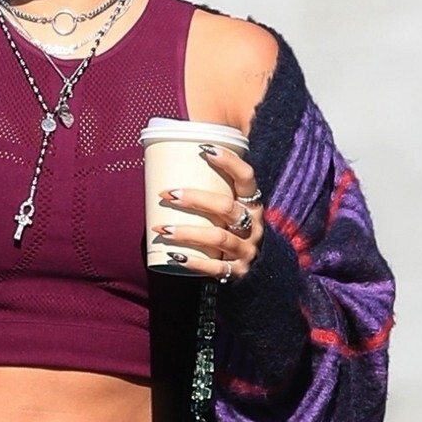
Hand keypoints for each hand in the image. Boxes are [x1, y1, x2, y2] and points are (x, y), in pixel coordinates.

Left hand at [153, 142, 264, 280]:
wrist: (259, 271)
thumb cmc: (235, 232)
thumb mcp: (234, 210)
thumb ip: (216, 189)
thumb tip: (182, 158)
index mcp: (253, 204)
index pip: (246, 177)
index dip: (229, 161)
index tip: (204, 149)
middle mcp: (254, 225)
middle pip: (226, 207)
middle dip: (195, 199)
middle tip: (167, 194)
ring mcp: (247, 250)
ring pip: (217, 238)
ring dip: (187, 232)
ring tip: (162, 229)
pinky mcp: (238, 271)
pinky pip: (214, 267)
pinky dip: (193, 262)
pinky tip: (175, 256)